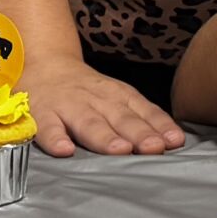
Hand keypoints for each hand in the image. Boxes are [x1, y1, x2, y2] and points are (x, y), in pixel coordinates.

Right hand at [20, 52, 186, 157]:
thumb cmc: (88, 91)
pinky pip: (48, 128)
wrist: (44, 66)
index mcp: (117, 95)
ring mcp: (68, 107)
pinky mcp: (42, 115)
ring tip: (120, 150)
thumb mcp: (116, 97)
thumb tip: (174, 141)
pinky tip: (65, 151)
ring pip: (89, 123)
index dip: (159, 125)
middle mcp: (96, 99)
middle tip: (154, 148)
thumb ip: (140, 118)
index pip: (143, 110)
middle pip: (120, 118)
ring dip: (105, 137)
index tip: (174, 141)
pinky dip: (56, 139)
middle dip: (139, 133)